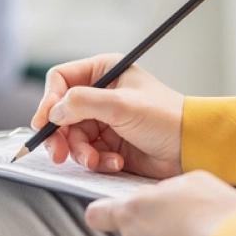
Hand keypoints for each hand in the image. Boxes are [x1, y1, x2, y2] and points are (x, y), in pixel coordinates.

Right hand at [32, 54, 184, 179]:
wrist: (192, 148)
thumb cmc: (166, 118)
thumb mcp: (121, 105)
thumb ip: (83, 103)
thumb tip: (53, 110)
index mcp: (104, 72)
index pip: (61, 80)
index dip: (48, 101)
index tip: (43, 123)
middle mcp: (101, 94)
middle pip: (61, 113)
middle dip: (60, 136)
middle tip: (59, 154)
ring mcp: (104, 120)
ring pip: (72, 137)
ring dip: (81, 153)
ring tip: (95, 161)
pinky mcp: (109, 144)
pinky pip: (88, 153)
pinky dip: (97, 161)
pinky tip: (114, 163)